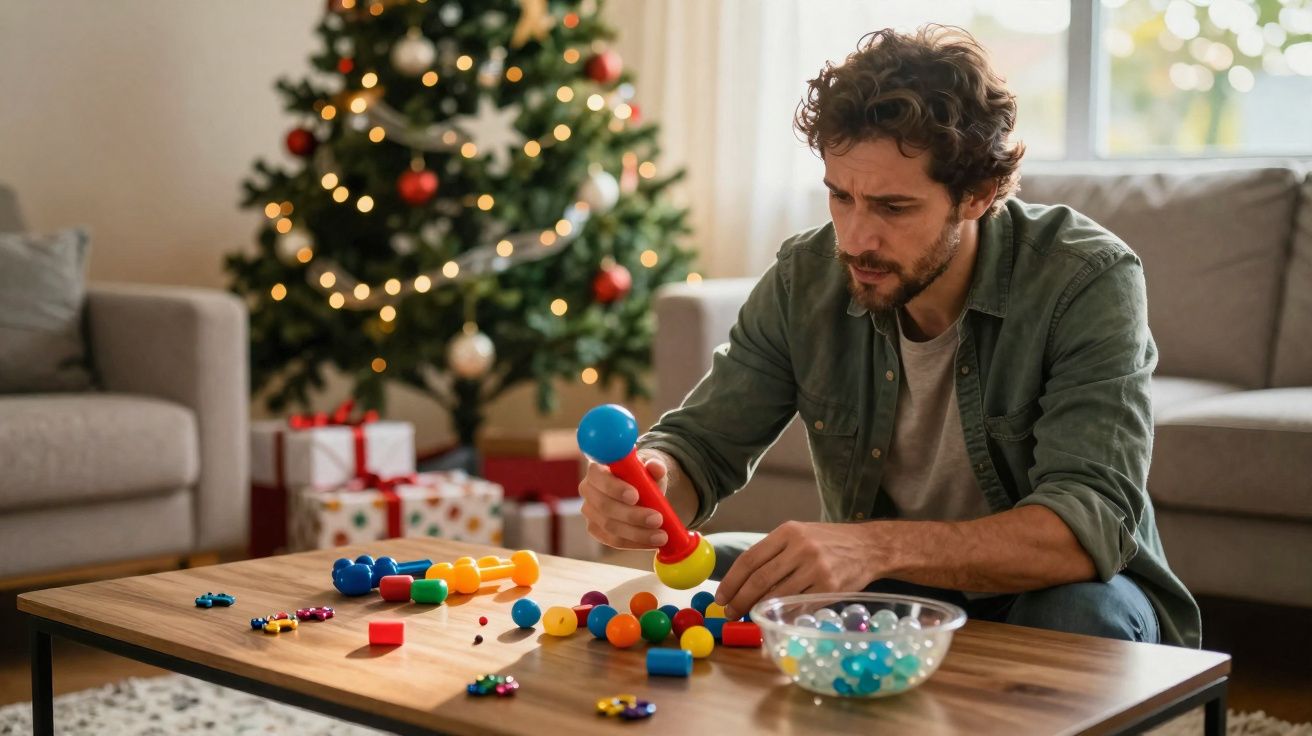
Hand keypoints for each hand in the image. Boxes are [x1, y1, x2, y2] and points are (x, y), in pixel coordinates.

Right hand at [579, 457, 669, 549]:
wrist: (641, 490)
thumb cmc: (643, 476)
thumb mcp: (651, 468)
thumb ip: (655, 465)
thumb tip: (655, 467)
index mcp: (597, 468)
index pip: (598, 476)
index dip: (614, 488)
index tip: (635, 496)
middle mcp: (588, 489)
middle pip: (604, 506)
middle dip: (632, 515)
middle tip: (657, 519)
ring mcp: (589, 512)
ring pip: (610, 527)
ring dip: (638, 533)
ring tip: (661, 535)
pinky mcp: (595, 530)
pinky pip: (614, 540)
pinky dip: (635, 543)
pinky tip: (652, 543)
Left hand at [714, 521, 881, 619]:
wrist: (869, 547)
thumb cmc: (827, 542)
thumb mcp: (799, 534)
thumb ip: (773, 552)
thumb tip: (740, 580)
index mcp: (788, 532)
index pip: (750, 559)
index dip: (731, 581)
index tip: (721, 596)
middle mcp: (801, 548)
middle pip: (759, 580)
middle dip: (740, 600)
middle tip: (729, 612)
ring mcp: (817, 569)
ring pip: (777, 596)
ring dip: (758, 610)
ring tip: (748, 616)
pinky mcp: (829, 588)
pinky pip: (798, 607)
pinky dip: (782, 615)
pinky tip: (774, 618)